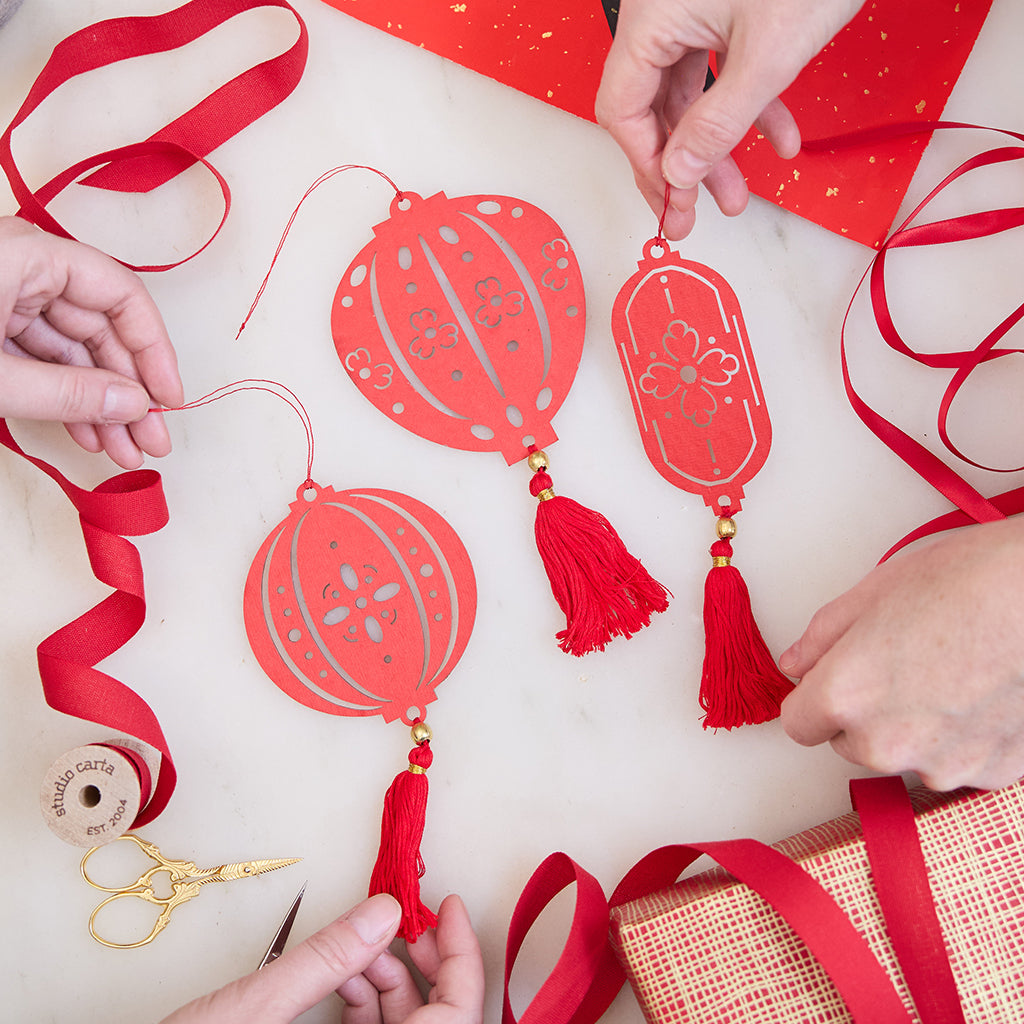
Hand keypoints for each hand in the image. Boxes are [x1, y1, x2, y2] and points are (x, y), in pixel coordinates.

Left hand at [0, 217, 182, 468]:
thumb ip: (67, 392)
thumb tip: (134, 406)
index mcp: (29, 256)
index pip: (119, 295)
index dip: (153, 349)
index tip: (168, 398)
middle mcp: (23, 268)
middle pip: (100, 329)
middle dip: (128, 391)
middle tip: (152, 440)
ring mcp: (4, 296)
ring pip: (73, 351)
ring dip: (101, 404)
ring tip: (125, 451)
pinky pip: (41, 359)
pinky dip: (65, 397)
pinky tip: (89, 434)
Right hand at [160, 893, 484, 1023]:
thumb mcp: (254, 1009)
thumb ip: (325, 961)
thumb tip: (385, 911)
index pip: (453, 1019)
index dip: (462, 958)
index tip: (451, 908)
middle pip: (432, 1021)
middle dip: (422, 965)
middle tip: (406, 920)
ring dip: (386, 981)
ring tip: (358, 948)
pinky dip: (362, 1002)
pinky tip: (340, 976)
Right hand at [595, 0, 862, 237]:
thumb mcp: (769, 54)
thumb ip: (718, 122)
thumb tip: (678, 173)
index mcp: (653, 19)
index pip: (623, 110)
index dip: (648, 163)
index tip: (674, 201)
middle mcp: (663, 15)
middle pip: (654, 109)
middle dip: (682, 166)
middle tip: (694, 215)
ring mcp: (694, 11)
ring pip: (690, 97)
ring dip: (716, 148)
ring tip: (740, 195)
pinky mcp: (724, 11)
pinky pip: (722, 71)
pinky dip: (747, 109)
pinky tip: (779, 139)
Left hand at [779, 517, 1023, 790]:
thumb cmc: (971, 581)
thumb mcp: (876, 591)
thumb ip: (823, 636)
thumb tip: (796, 663)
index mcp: (847, 696)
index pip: (799, 724)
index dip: (814, 697)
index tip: (835, 677)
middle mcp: (888, 744)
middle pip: (851, 743)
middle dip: (865, 712)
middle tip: (904, 662)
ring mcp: (945, 765)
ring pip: (907, 756)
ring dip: (917, 729)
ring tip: (952, 673)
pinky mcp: (993, 774)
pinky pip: (958, 762)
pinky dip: (964, 738)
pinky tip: (983, 693)